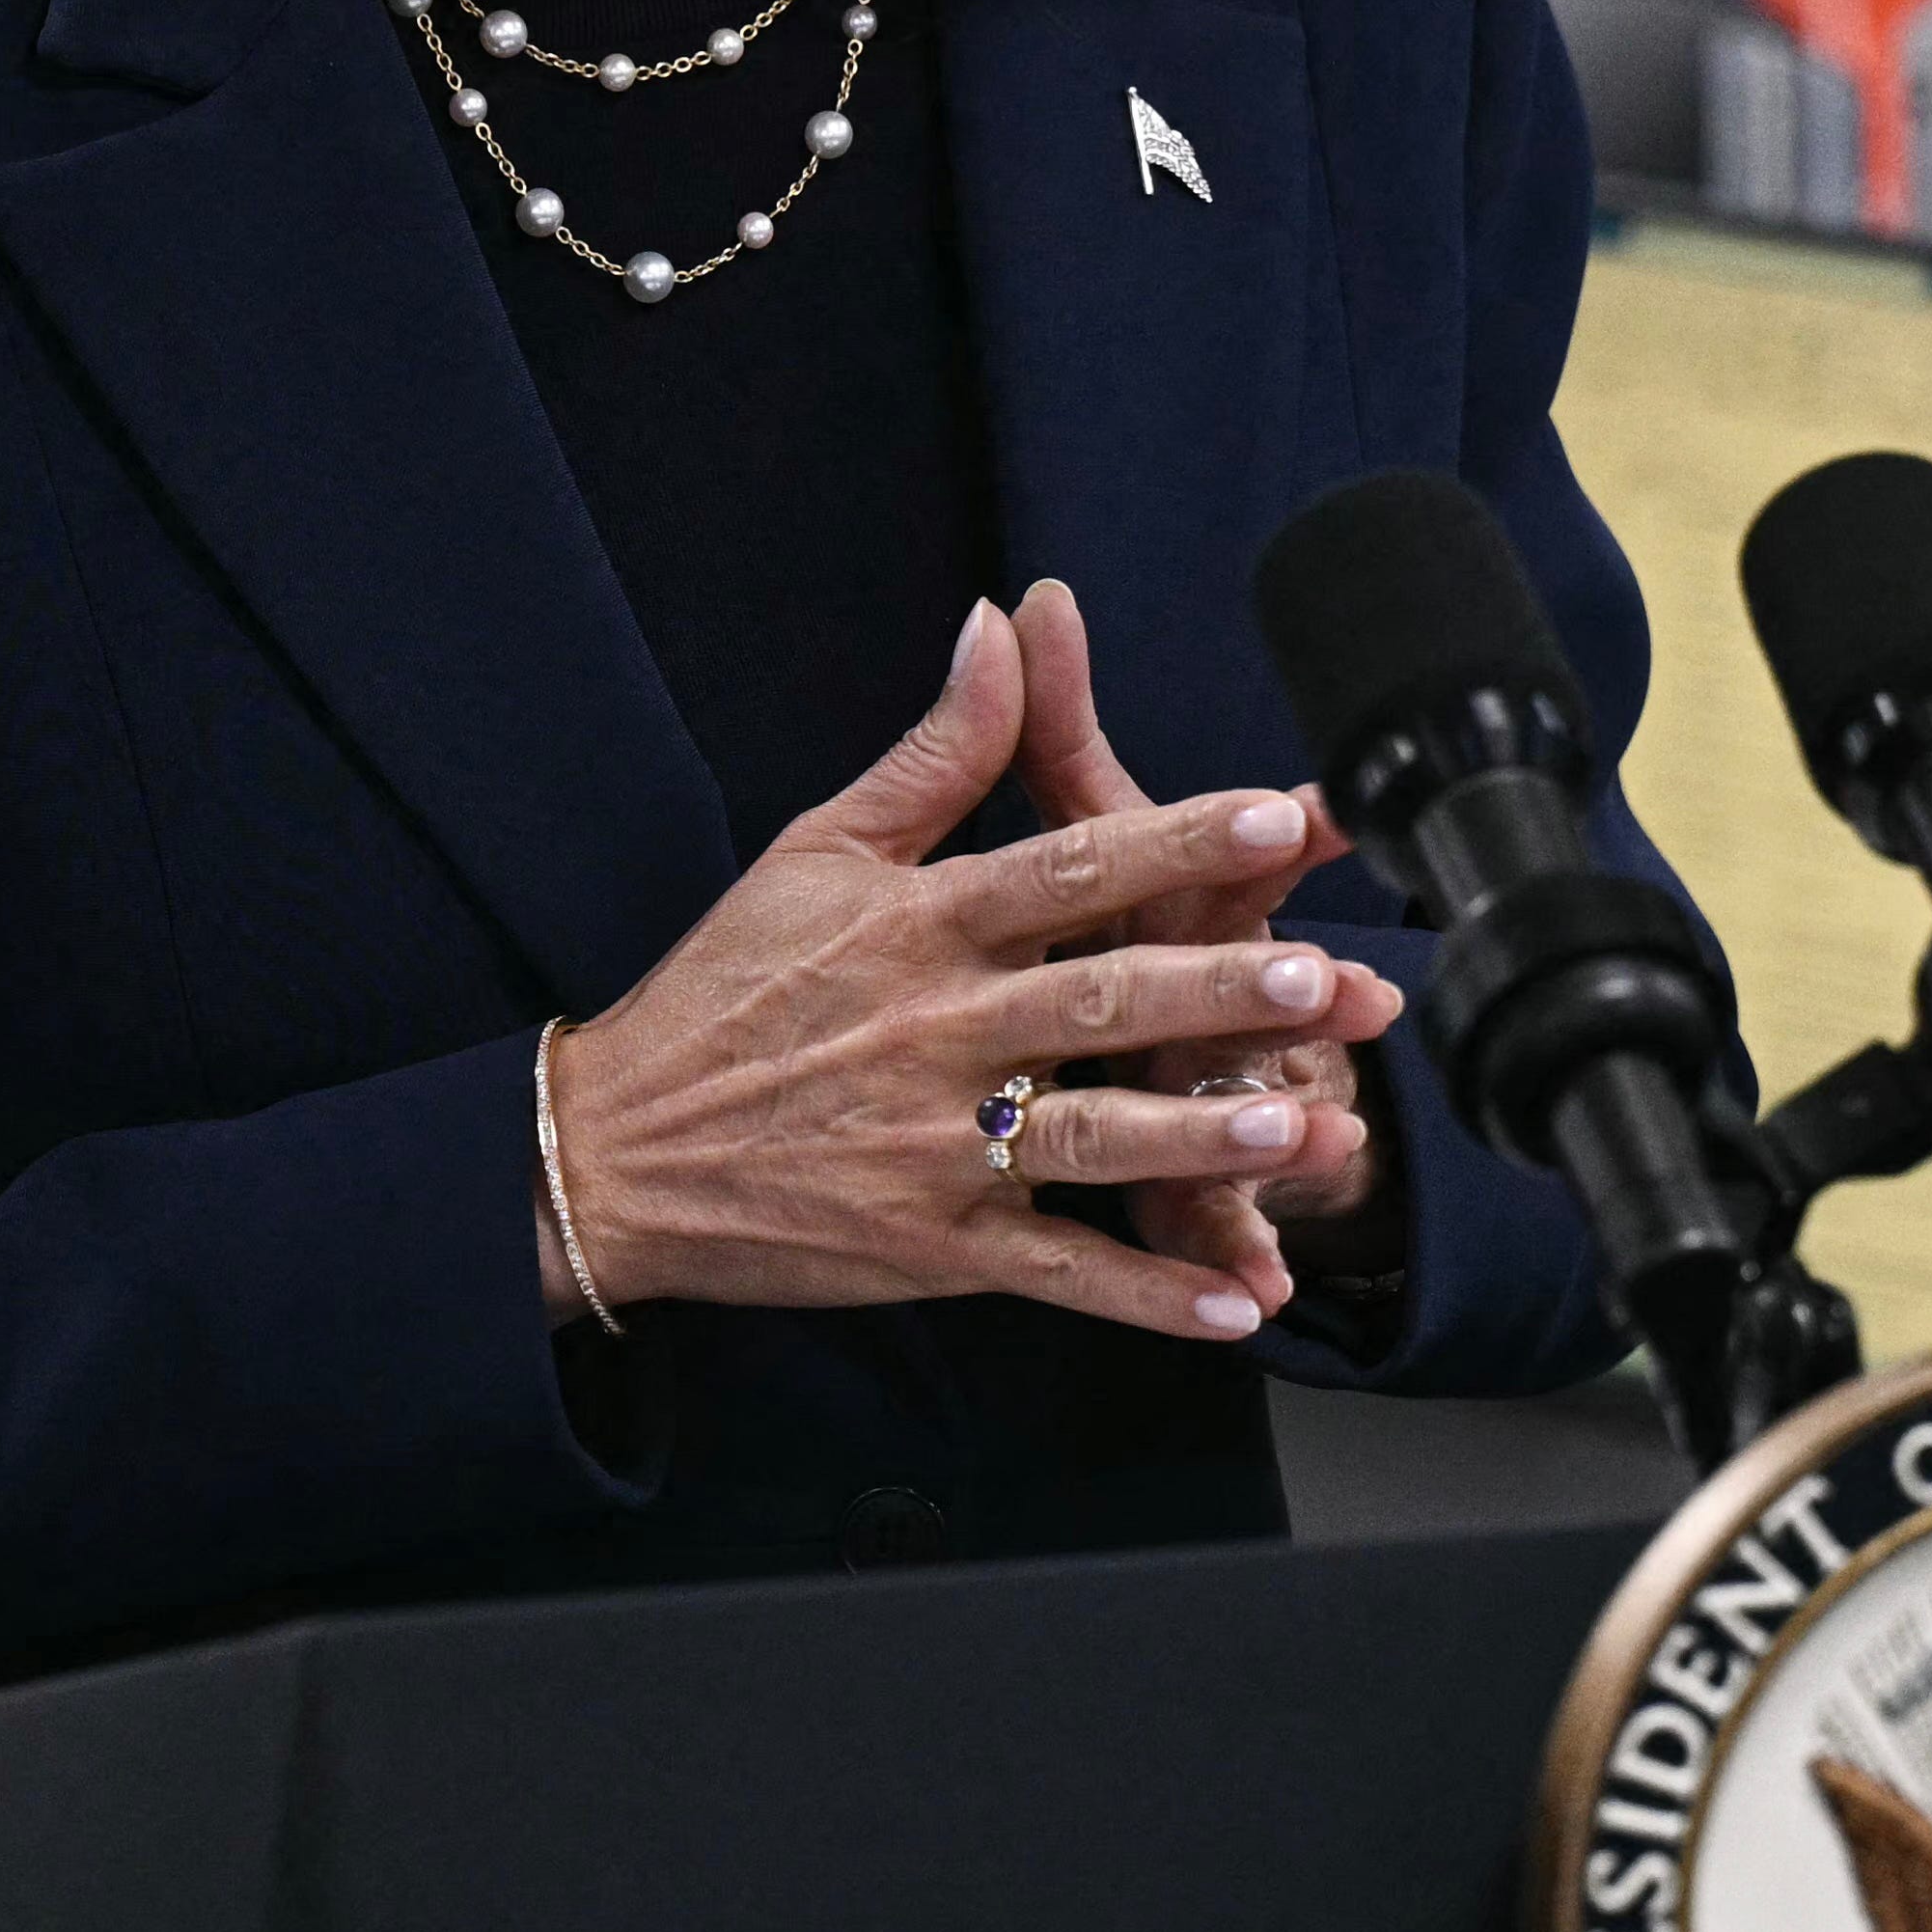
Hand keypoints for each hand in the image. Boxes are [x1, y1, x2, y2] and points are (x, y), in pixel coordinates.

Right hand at [544, 597, 1400, 1341]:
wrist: (612, 1148)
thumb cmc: (725, 989)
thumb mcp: (819, 847)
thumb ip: (937, 749)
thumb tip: (1003, 623)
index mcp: (917, 922)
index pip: (1067, 867)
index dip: (1176, 841)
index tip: (1276, 817)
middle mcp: (933, 1029)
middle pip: (1097, 1000)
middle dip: (1215, 990)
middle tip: (1318, 973)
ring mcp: (933, 1145)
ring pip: (1086, 1139)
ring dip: (1195, 1138)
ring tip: (1294, 1124)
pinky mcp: (928, 1245)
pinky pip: (1055, 1273)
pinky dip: (1146, 1299)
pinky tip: (1236, 1308)